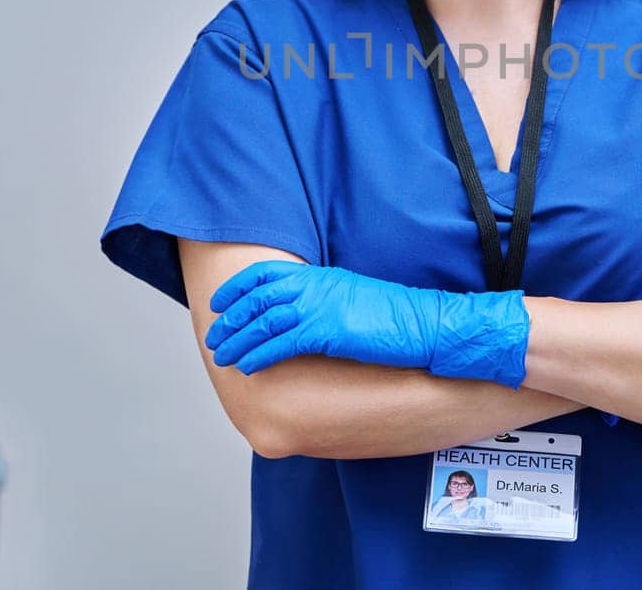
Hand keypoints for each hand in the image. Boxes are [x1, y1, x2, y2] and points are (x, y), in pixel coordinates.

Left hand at [204, 261, 528, 387]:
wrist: (428, 325)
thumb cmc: (399, 319)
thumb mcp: (357, 300)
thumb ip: (329, 302)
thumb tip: (309, 318)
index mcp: (323, 277)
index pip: (268, 273)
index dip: (239, 288)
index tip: (221, 303)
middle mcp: (317, 286)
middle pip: (258, 295)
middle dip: (230, 316)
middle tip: (213, 334)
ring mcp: (321, 306)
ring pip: (264, 320)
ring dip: (237, 338)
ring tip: (221, 355)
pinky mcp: (328, 330)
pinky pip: (281, 342)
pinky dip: (259, 353)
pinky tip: (247, 366)